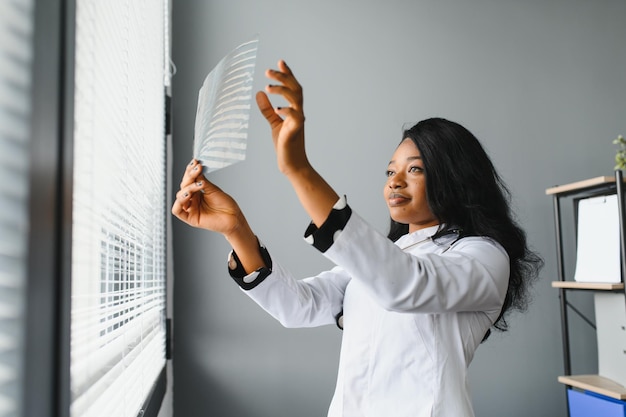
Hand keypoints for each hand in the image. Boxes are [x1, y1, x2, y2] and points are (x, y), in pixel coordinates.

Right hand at [171, 159, 243, 235]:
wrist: (234, 217)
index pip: (188, 180)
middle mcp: (192, 200)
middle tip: (197, 169)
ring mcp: (191, 209)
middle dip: (190, 177)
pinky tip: (188, 195)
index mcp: (197, 192)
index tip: (195, 162)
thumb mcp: (213, 189)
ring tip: (198, 184)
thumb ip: (202, 181)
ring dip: (187, 188)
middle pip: (183, 186)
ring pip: (180, 196)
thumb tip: (195, 168)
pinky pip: (177, 211)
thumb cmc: (226, 204)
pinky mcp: (190, 218)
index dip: (190, 171)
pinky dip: (179, 202)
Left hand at [256, 60, 310, 175]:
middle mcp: (298, 112)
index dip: (287, 74)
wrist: (292, 164)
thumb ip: (267, 109)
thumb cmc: (285, 144)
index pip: (292, 87)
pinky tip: (277, 109)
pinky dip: (287, 111)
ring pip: (296, 99)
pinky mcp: (295, 131)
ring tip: (267, 87)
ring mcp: (298, 121)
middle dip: (284, 77)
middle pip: (296, 89)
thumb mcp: (274, 123)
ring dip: (283, 90)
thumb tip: (258, 93)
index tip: (280, 61)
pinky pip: (295, 117)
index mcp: (294, 109)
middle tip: (268, 71)